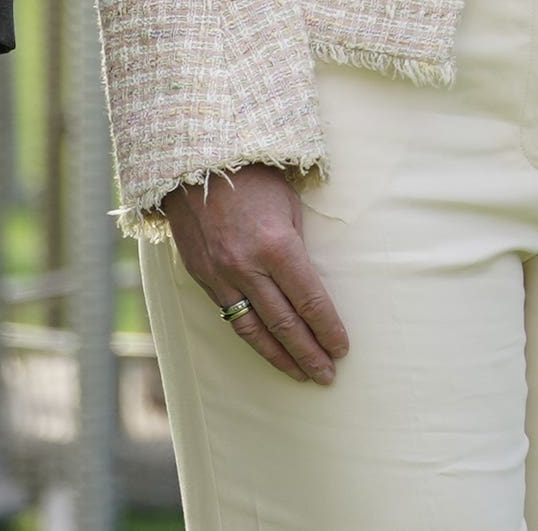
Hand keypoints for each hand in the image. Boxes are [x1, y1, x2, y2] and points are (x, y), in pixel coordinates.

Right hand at [167, 165, 349, 384]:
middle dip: (310, 352)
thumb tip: (310, 283)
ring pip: (255, 330)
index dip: (328, 328)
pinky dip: (253, 339)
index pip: (310, 300)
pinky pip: (230, 317)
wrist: (194, 163)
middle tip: (328, 375)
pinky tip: (268, 351)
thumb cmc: (253, 177)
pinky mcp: (202, 277)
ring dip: (281, 356)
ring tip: (301, 375)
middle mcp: (248, 267)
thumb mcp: (289, 205)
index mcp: (277, 246)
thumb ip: (298, 247)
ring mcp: (221, 275)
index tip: (342, 347)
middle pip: (285, 323)